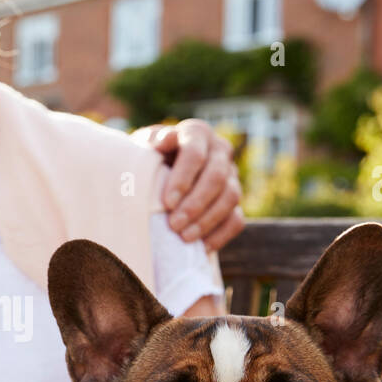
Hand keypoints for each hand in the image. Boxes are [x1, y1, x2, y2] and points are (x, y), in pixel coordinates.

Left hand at [134, 118, 244, 250]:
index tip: (167, 203)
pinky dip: (221, 235)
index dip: (182, 179)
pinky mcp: (234, 200)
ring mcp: (231, 175)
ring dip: (207, 220)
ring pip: (230, 197)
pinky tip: (202, 248)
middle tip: (174, 225)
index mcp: (196, 133)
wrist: (158, 172)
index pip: (195, 154)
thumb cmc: (147, 159)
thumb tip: (166, 140)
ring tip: (185, 238)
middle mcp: (220, 150)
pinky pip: (237, 219)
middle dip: (196, 204)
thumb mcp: (144, 147)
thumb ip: (152, 142)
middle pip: (216, 177)